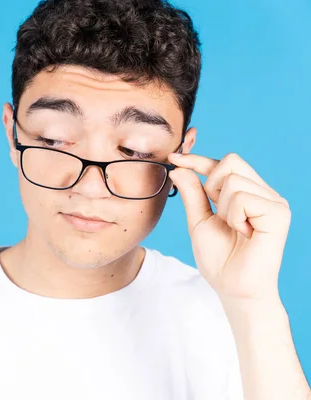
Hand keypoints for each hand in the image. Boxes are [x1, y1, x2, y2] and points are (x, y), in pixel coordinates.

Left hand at [167, 152, 290, 300]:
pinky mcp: (279, 212)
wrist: (234, 288)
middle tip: (219, 216)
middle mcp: (264, 193)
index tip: (173, 157)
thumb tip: (178, 167)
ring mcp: (274, 201)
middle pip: (230, 161)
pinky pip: (244, 197)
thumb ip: (192, 193)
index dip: (198, 159)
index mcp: (247, 193)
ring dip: (223, 209)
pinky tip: (244, 233)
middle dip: (212, 186)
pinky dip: (234, 217)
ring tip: (234, 229)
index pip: (223, 164)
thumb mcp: (199, 220)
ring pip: (233, 180)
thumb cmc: (219, 259)